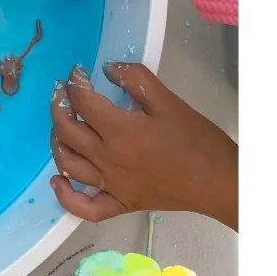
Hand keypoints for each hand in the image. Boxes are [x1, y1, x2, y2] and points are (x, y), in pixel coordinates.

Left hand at [49, 62, 239, 229]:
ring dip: (57, 141)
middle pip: (66, 130)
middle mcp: (108, 159)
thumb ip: (136, 80)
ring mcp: (110, 185)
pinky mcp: (119, 204)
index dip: (75, 82)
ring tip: (61, 125)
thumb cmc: (196, 141)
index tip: (77, 72)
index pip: (83, 102)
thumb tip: (107, 68)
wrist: (220, 182)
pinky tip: (58, 180)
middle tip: (62, 93)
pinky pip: (84, 207)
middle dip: (58, 106)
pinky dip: (65, 195)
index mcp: (121, 131)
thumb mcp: (169, 102)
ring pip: (67, 163)